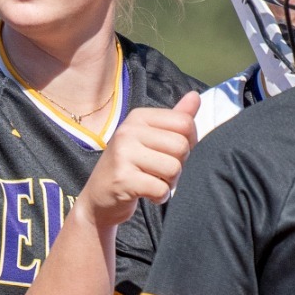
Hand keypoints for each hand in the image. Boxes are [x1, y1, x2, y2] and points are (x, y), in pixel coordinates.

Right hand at [76, 92, 198, 227]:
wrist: (99, 198)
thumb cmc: (130, 166)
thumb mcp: (150, 138)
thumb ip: (175, 118)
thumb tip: (196, 96)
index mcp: (138, 117)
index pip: (184, 123)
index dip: (188, 143)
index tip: (171, 152)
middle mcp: (128, 131)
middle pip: (181, 146)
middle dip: (178, 165)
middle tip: (159, 171)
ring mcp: (123, 154)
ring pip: (173, 169)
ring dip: (169, 183)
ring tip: (152, 182)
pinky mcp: (122, 179)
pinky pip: (161, 189)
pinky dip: (160, 197)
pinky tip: (147, 194)